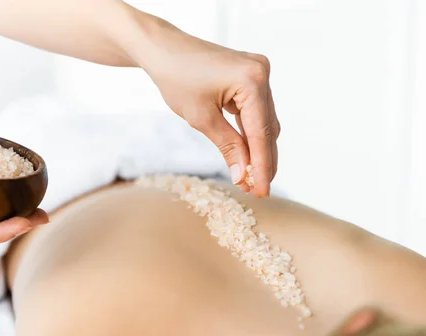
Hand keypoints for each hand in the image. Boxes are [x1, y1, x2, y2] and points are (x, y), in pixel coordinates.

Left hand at [135, 18, 279, 196]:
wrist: (162, 50)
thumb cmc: (176, 78)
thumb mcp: (202, 119)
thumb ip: (228, 147)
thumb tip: (243, 177)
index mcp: (252, 80)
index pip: (261, 133)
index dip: (262, 166)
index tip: (262, 191)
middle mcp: (262, 72)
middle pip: (267, 128)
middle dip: (262, 161)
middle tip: (258, 191)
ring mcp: (258, 72)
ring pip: (264, 121)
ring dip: (258, 149)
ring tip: (251, 179)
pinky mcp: (251, 75)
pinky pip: (256, 110)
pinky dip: (250, 133)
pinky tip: (248, 155)